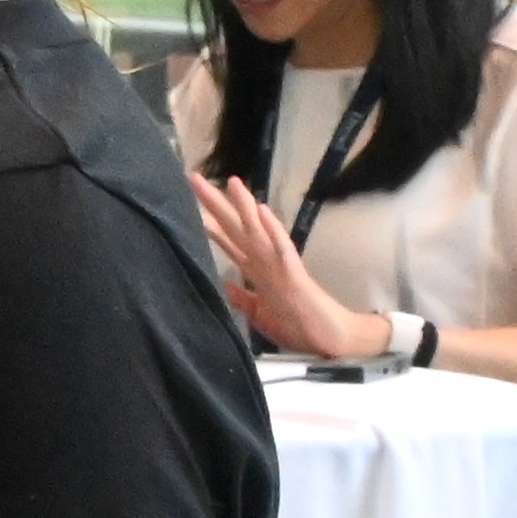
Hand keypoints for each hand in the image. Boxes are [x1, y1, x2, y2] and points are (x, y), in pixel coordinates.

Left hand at [188, 171, 379, 360]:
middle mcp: (265, 261)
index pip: (228, 242)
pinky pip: (281, 248)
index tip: (187, 205)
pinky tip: (262, 211)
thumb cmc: (297, 326)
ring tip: (230, 181)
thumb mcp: (259, 313)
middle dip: (215, 205)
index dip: (208, 224)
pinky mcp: (294, 273)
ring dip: (244, 206)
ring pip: (258, 230)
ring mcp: (280, 265)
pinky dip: (271, 229)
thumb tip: (223, 286)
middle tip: (193, 179)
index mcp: (257, 271)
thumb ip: (242, 298)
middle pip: (236, 228)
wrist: (329, 339)